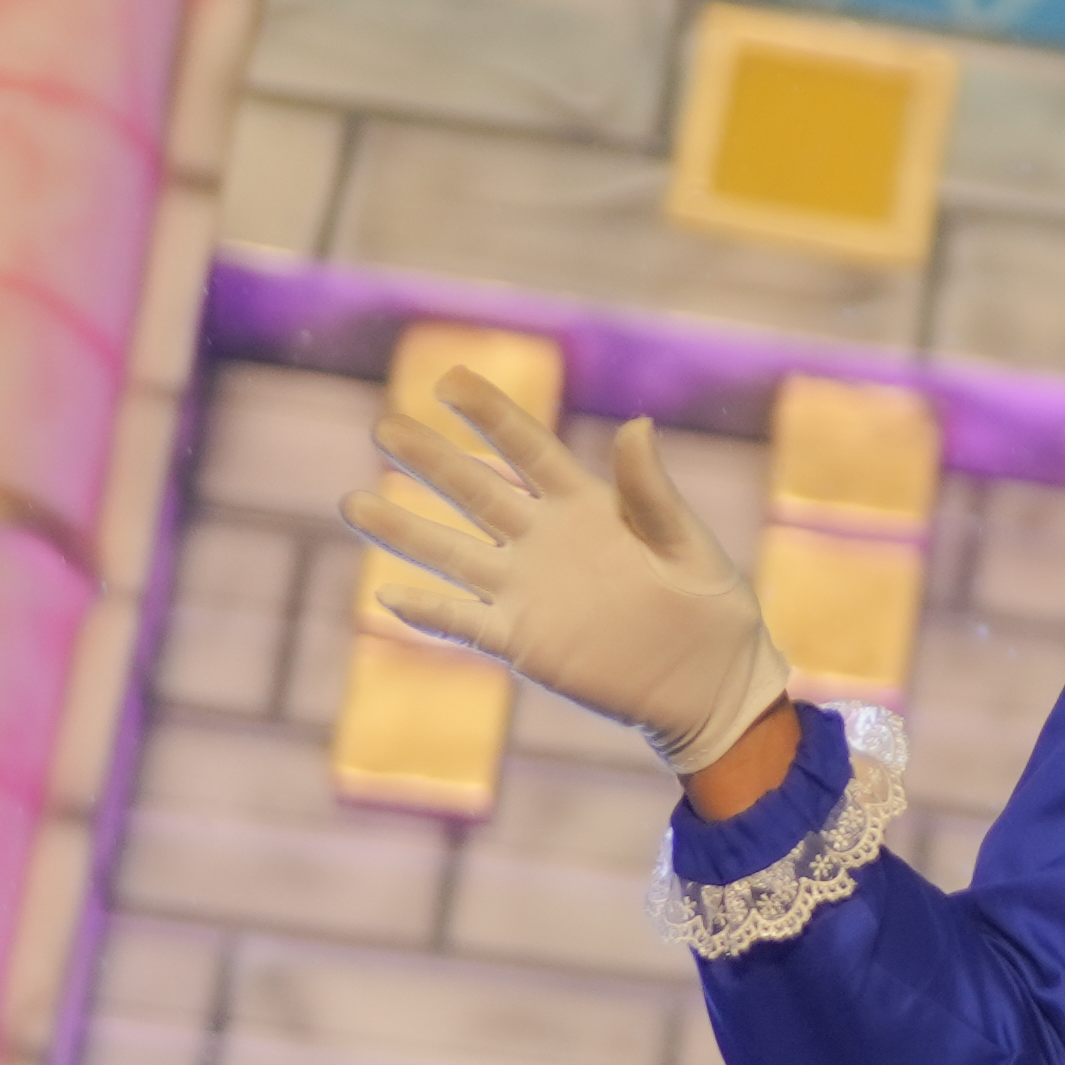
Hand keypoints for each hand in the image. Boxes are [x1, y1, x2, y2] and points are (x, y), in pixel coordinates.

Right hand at [345, 375, 791, 773]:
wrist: (710, 685)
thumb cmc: (712, 608)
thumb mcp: (686, 545)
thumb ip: (651, 492)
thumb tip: (637, 423)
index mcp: (589, 506)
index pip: (529, 449)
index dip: (490, 414)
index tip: (447, 379)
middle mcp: (546, 541)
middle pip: (476, 491)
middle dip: (430, 459)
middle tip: (382, 426)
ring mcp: (528, 590)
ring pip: (454, 552)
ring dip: (404, 530)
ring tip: (352, 500)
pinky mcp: (523, 641)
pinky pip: (465, 622)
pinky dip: (429, 610)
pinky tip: (388, 593)